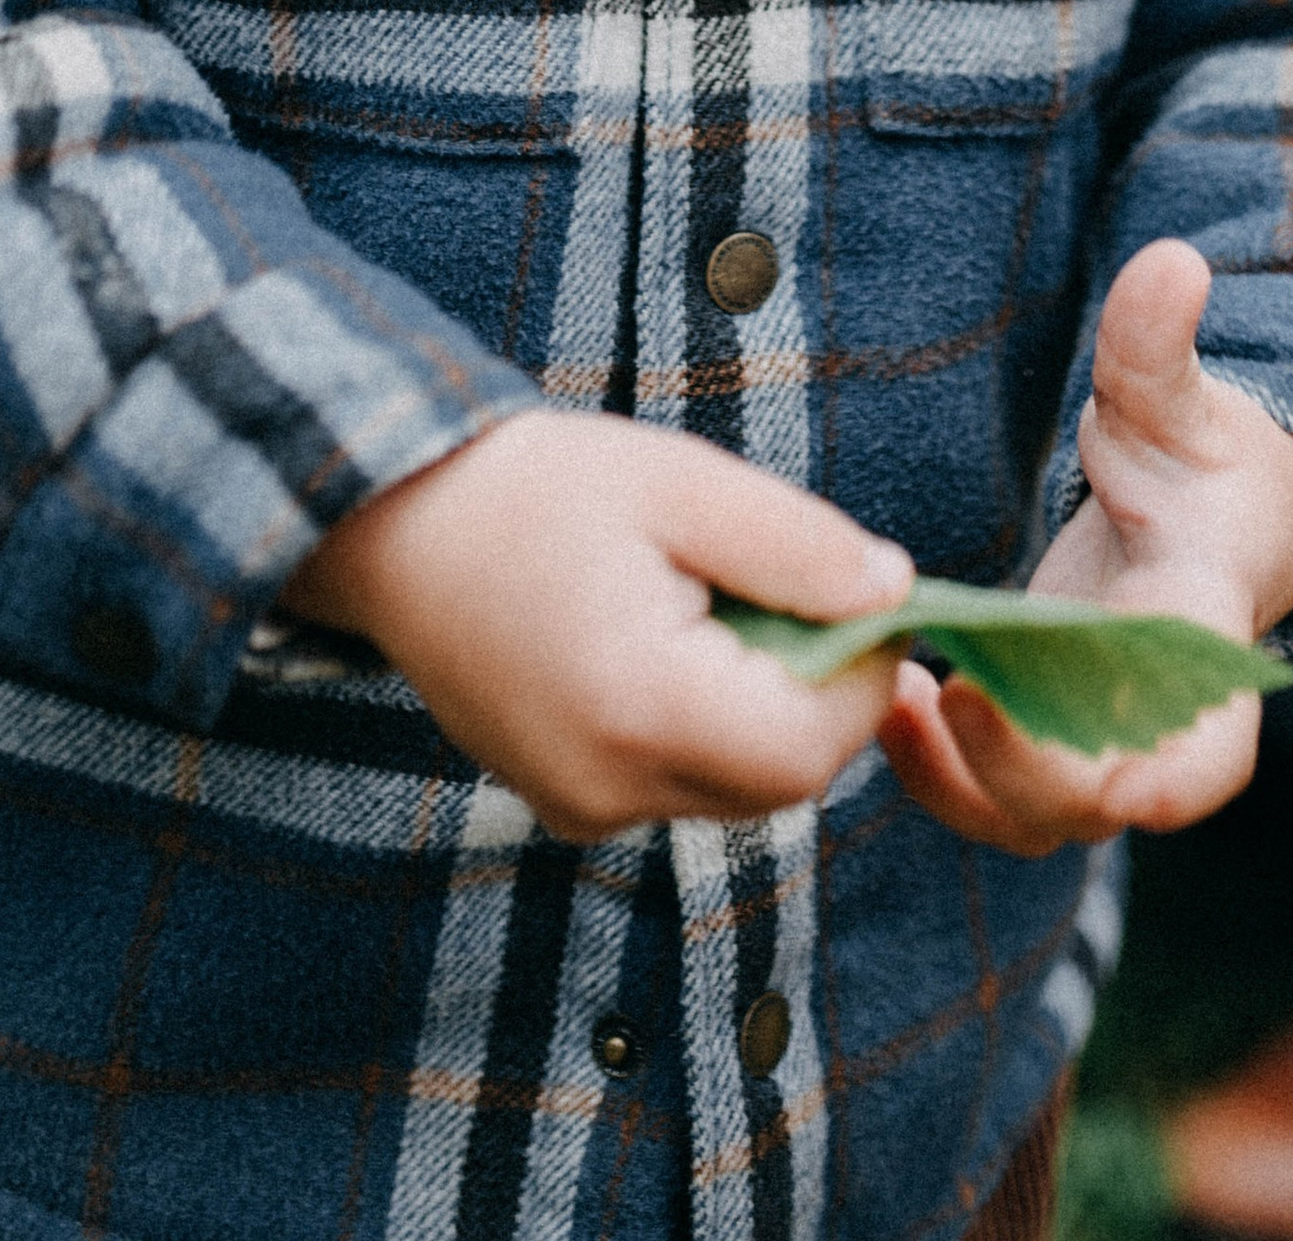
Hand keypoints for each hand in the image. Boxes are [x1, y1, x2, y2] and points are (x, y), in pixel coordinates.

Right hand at [285, 410, 912, 841]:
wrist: (395, 527)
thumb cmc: (540, 489)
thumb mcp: (682, 484)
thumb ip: (799, 547)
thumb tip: (897, 593)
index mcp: (640, 708)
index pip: (812, 745)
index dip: (870, 678)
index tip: (880, 598)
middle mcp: (608, 787)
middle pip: (780, 778)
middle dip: (824, 692)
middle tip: (811, 589)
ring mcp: (580, 807)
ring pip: (735, 787)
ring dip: (767, 707)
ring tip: (726, 599)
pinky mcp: (566, 803)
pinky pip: (678, 783)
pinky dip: (710, 722)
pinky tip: (676, 638)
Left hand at [878, 237, 1292, 857]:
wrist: (1207, 526)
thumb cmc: (1199, 460)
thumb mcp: (1181, 399)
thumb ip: (1160, 347)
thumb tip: (1172, 262)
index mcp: (1201, 635)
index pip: (1217, 745)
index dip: (1183, 779)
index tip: (1135, 793)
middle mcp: (1149, 712)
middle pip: (1100, 798)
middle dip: (1028, 771)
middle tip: (953, 698)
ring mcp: (1089, 736)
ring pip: (1031, 814)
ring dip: (961, 781)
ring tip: (888, 697)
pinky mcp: (1034, 733)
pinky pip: (984, 787)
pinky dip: (934, 764)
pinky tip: (883, 692)